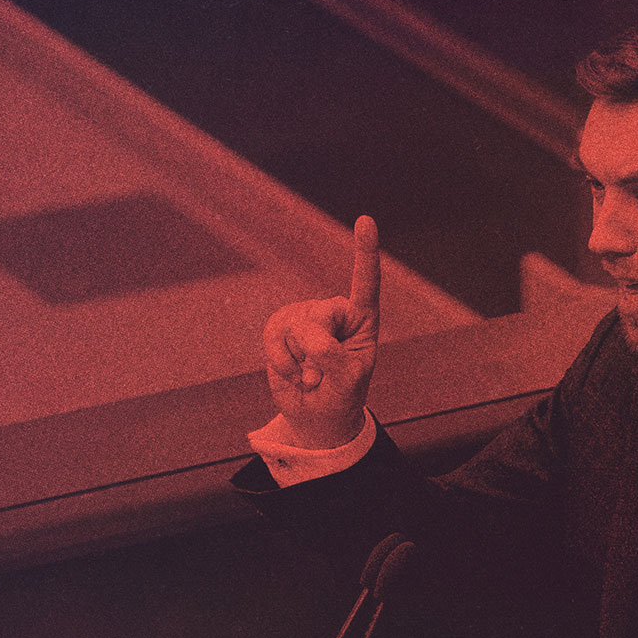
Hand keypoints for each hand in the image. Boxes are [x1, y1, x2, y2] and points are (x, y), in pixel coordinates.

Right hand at [262, 216, 380, 447]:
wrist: (317, 416)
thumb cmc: (342, 395)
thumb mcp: (349, 379)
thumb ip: (332, 354)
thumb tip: (306, 334)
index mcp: (362, 319)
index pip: (366, 282)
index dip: (365, 252)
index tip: (365, 220)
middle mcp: (334, 312)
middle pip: (319, 316)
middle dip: (318, 349)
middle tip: (325, 372)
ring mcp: (305, 317)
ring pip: (294, 328)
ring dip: (300, 361)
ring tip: (312, 373)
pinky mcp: (280, 327)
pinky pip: (272, 336)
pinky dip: (281, 361)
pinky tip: (293, 373)